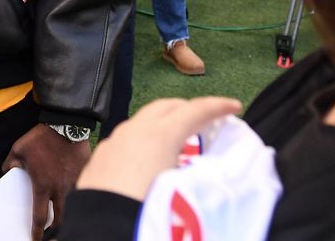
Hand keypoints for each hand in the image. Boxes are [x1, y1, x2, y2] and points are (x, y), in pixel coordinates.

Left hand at [3, 124, 89, 239]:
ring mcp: (75, 182)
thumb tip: (7, 171)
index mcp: (43, 186)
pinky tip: (72, 188)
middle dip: (56, 231)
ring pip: (73, 206)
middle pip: (61, 220)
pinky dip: (78, 192)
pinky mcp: (85, 174)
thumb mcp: (18, 149)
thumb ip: (10, 163)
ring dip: (68, 212)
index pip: (40, 217)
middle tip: (51, 234)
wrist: (67, 123)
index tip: (35, 239)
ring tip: (62, 214)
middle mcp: (60, 189)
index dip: (37, 232)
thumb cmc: (41, 138)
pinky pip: (82, 187)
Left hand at [76, 97, 239, 200]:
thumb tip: (209, 176)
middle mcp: (134, 131)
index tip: (234, 106)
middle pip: (166, 107)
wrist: (102, 231)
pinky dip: (144, 140)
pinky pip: (127, 139)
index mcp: (159, 135)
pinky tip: (149, 159)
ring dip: (165, 124)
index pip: (195, 111)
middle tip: (207, 119)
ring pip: (143, 121)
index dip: (217, 106)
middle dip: (189, 108)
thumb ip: (200, 177)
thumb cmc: (146, 211)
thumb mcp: (185, 192)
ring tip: (180, 140)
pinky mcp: (101, 158)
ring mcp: (114, 142)